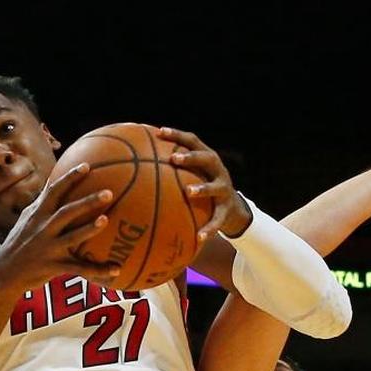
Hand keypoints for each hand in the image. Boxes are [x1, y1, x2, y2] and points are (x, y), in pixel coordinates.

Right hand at [0, 163, 120, 290]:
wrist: (3, 273)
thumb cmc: (19, 243)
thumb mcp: (26, 219)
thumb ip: (41, 203)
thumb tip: (54, 183)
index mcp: (38, 214)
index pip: (54, 191)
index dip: (70, 177)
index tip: (87, 166)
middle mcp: (43, 228)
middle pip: (67, 211)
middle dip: (87, 201)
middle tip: (109, 192)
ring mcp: (48, 247)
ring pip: (73, 236)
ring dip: (90, 228)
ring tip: (107, 220)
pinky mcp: (53, 266)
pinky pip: (79, 269)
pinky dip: (98, 270)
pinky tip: (117, 269)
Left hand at [159, 127, 252, 242]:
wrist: (233, 209)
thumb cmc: (203, 188)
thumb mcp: (193, 176)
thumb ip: (172, 170)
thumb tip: (137, 164)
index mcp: (207, 159)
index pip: (193, 141)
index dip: (177, 135)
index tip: (159, 132)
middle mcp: (218, 171)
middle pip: (207, 158)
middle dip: (191, 157)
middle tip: (174, 159)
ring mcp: (224, 190)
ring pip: (215, 187)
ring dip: (202, 188)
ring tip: (188, 192)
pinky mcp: (227, 210)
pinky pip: (217, 220)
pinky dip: (209, 229)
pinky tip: (199, 238)